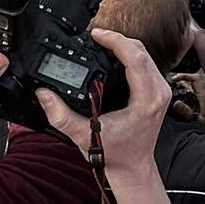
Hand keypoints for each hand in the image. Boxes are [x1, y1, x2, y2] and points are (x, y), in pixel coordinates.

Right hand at [38, 29, 170, 173]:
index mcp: (146, 101)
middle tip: (95, 36)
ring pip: (145, 55)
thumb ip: (61, 116)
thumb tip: (43, 94)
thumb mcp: (83, 136)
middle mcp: (158, 93)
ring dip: (124, 45)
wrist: (132, 168)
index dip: (116, 41)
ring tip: (102, 43)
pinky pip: (146, 63)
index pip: (136, 58)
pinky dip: (129, 55)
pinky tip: (113, 55)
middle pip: (141, 51)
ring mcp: (160, 91)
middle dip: (117, 39)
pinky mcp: (157, 91)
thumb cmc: (116, 155)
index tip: (97, 35)